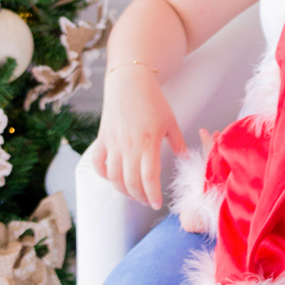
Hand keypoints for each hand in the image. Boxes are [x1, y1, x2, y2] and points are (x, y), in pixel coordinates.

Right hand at [90, 67, 186, 209]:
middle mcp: (128, 146)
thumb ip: (179, 143)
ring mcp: (113, 143)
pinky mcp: (102, 139)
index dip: (153, 195)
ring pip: (113, 177)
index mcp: (148, 142)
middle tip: (147, 201)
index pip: (149, 178)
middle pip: (131, 183)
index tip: (157, 203)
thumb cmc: (153, 101)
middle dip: (140, 197)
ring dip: (123, 190)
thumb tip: (186, 160)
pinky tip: (114, 178)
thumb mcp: (171, 122)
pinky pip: (98, 164)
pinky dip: (103, 175)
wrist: (129, 81)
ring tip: (133, 193)